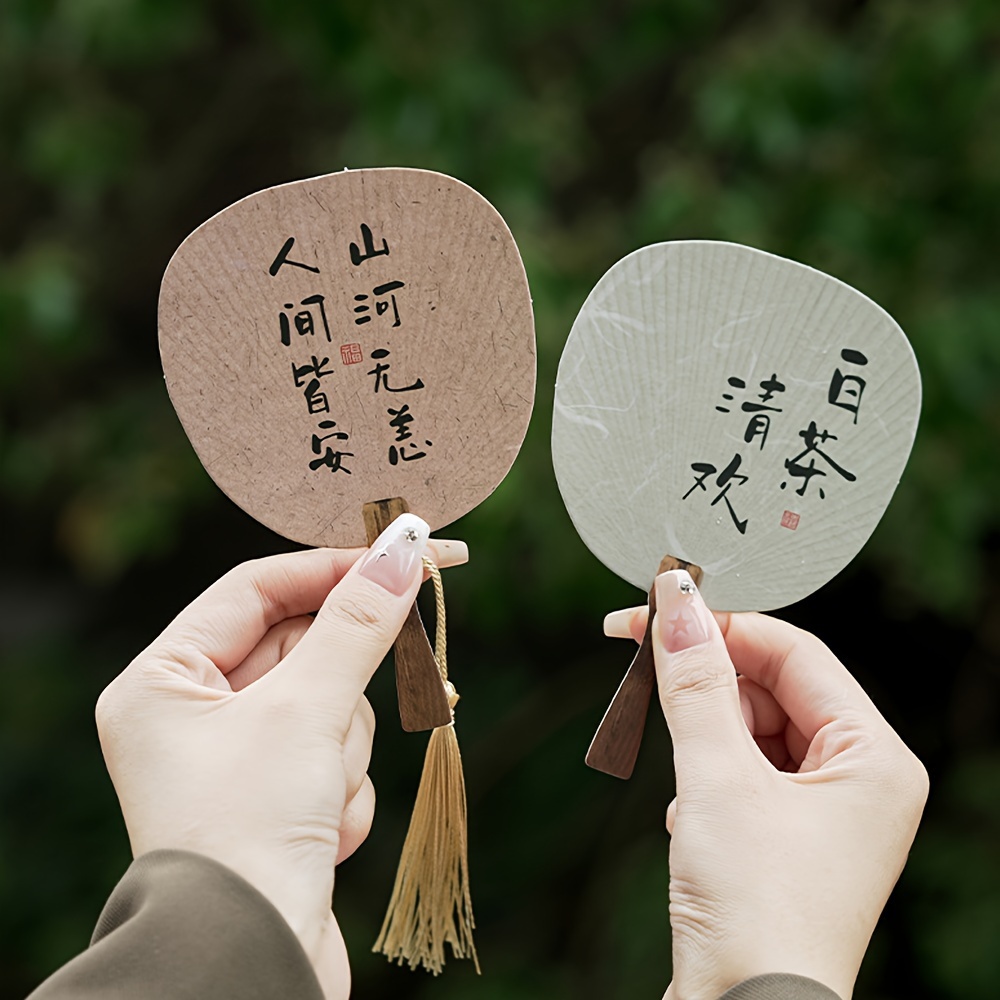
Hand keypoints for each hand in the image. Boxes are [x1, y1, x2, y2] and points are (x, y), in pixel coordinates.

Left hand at [95, 515, 464, 999]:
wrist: (249, 966)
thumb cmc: (248, 830)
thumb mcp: (305, 710)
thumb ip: (356, 624)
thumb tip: (402, 553)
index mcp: (165, 680)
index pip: (258, 587)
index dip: (335, 565)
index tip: (408, 552)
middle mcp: (193, 715)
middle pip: (300, 646)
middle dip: (344, 673)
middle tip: (413, 632)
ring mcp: (237, 761)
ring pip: (327, 704)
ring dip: (342, 745)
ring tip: (322, 794)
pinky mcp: (276, 800)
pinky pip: (333, 756)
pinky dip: (342, 788)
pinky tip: (324, 833)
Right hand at [605, 572, 927, 999]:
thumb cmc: (755, 911)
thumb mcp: (717, 779)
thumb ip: (695, 682)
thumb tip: (677, 602)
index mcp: (874, 758)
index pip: (794, 653)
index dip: (723, 624)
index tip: (657, 605)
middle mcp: (858, 780)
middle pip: (771, 687)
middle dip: (705, 678)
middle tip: (637, 654)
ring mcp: (822, 813)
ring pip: (750, 729)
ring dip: (701, 734)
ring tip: (678, 773)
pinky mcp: (785, 838)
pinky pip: (741, 772)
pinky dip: (704, 777)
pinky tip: (689, 818)